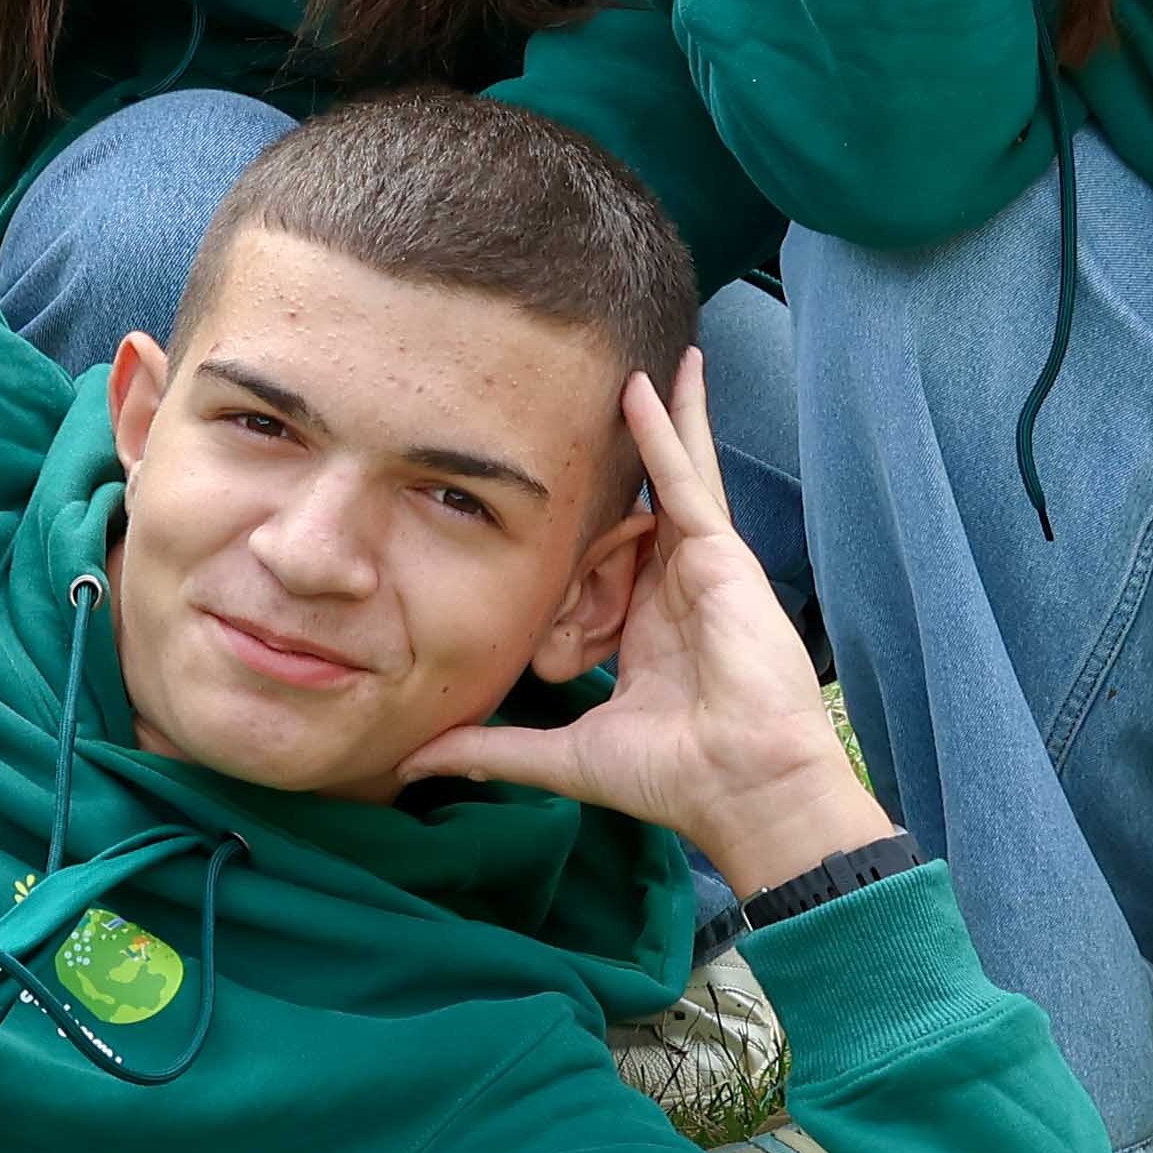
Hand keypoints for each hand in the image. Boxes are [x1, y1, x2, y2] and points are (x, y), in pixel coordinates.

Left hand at [401, 349, 885, 894]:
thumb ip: (491, 749)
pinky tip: (644, 386)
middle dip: (607, 460)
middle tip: (570, 396)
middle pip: (630, 506)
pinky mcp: (719, 555)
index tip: (523, 494)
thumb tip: (411, 763)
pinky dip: (666, 431)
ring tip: (628, 362)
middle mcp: (670, 588)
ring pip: (666, 477)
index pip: (596, 560)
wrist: (742, 790)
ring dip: (650, 421)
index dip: (564, 535)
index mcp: (641, 627)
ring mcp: (699, 566)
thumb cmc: (672, 777)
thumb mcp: (562, 756)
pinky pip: (686, 480)